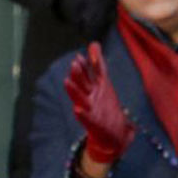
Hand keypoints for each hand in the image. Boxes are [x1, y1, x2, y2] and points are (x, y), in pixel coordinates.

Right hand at [64, 42, 134, 165]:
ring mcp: (90, 109)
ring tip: (67, 82)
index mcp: (92, 87)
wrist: (111, 133)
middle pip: (82, 84)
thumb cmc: (104, 105)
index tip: (79, 57)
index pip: (88, 74)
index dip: (84, 66)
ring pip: (80, 98)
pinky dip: (82, 114)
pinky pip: (86, 118)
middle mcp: (88, 97)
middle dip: (78, 74)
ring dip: (73, 90)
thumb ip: (97, 64)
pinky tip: (78, 109)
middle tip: (75, 63)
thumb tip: (93, 44)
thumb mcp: (103, 83)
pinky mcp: (93, 123)